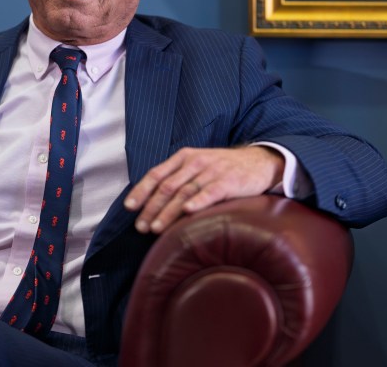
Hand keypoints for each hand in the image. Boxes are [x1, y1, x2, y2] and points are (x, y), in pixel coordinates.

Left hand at [123, 146, 284, 233]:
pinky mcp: (228, 181)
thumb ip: (178, 178)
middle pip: (167, 186)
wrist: (257, 162)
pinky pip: (211, 192)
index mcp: (184, 158)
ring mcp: (212, 171)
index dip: (141, 190)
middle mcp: (195, 163)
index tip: (129, 207)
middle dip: (151, 208)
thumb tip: (153, 201)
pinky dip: (198, 201)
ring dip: (168, 212)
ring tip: (156, 228)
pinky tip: (188, 212)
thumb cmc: (222, 168)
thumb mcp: (198, 166)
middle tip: (141, 227)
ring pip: (184, 192)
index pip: (157, 174)